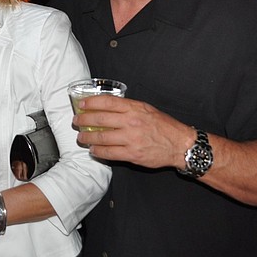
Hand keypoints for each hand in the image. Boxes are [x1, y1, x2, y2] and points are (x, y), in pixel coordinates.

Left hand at [75, 95, 192, 169]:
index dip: (91, 103)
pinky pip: (109, 153)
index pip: (107, 102)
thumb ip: (128, 108)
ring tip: (81, 138)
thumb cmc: (164, 126)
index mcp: (135, 108)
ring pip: (101, 137)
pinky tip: (94, 150)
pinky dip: (98, 152)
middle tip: (77, 122)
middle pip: (100, 119)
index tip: (82, 105)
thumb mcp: (147, 110)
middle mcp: (131, 122)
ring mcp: (131, 139)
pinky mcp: (132, 154)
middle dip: (84, 121)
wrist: (180, 144)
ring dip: (87, 138)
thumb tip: (108, 107)